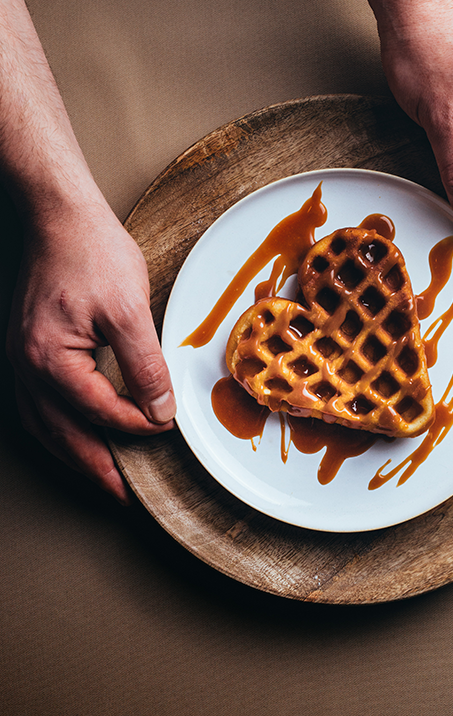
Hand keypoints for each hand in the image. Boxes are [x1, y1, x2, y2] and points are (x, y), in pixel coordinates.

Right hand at [6, 203, 175, 503]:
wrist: (60, 216)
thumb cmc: (92, 253)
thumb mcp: (129, 310)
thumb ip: (145, 366)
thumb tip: (160, 410)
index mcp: (51, 360)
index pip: (101, 413)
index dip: (139, 425)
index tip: (168, 427)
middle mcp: (27, 368)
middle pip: (62, 437)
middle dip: (97, 470)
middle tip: (124, 498)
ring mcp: (21, 361)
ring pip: (45, 427)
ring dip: (75, 456)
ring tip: (104, 477)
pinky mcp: (27, 352)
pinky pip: (39, 407)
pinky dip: (60, 430)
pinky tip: (77, 435)